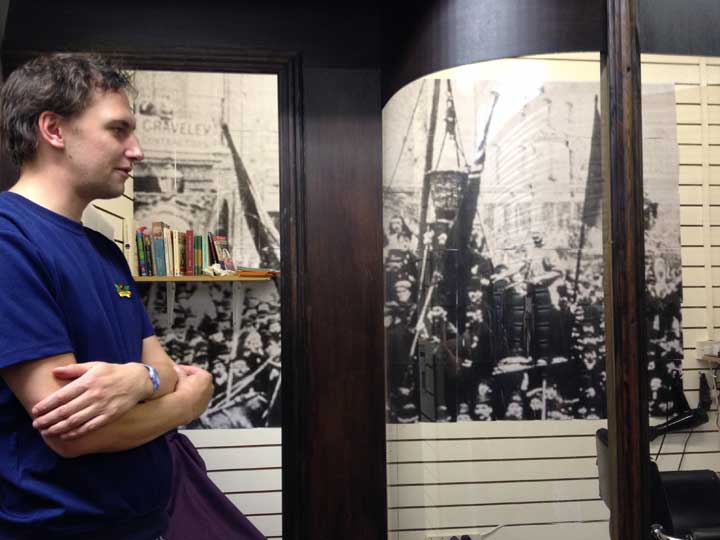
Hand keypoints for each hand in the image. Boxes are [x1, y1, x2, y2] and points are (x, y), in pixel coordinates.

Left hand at [32, 362, 150, 438]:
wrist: (137, 380)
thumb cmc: (112, 372)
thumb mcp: (94, 365)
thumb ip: (73, 369)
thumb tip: (54, 372)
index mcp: (88, 382)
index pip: (62, 396)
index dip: (46, 405)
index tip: (35, 411)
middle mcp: (94, 395)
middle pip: (65, 411)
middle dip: (48, 419)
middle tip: (36, 425)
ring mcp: (102, 407)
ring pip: (75, 421)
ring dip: (58, 428)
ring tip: (46, 432)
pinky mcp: (110, 416)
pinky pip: (89, 427)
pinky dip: (75, 433)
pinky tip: (65, 435)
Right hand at [173, 364, 212, 423]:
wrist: (181, 408)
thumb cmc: (180, 390)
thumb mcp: (178, 376)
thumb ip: (178, 371)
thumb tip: (176, 368)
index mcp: (206, 377)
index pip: (193, 370)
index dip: (182, 369)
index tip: (175, 370)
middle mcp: (210, 388)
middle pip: (196, 381)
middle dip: (187, 380)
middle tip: (176, 379)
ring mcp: (207, 399)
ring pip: (196, 392)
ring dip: (188, 390)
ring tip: (176, 390)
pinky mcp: (202, 409)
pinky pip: (195, 402)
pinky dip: (189, 400)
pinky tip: (180, 400)